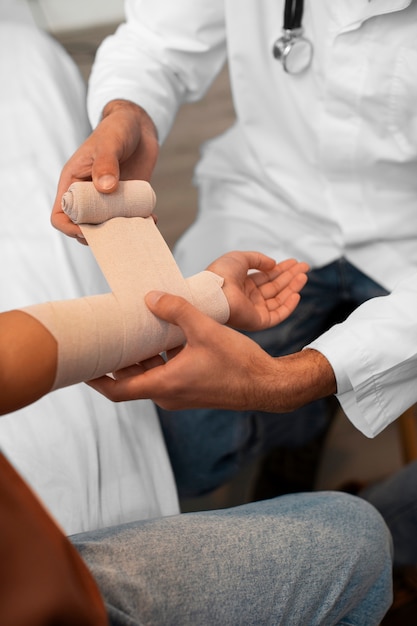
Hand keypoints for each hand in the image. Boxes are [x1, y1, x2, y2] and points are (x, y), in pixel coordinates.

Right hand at [51, 100, 158, 240]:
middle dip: (98, 235)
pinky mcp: (126, 200)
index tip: (87, 230)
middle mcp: (88, 195)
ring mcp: (108, 200)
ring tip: (138, 224)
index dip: (69, 228)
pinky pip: (129, 220)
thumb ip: (105, 164)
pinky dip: (140, 223)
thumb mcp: (110, 143)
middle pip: (84, 227)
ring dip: (121, 232)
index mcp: (73, 182)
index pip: (60, 215)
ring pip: (108, 227)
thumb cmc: (117, 128)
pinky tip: (152, 218)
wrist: (139, 126)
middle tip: (117, 230)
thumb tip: (105, 189)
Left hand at [87, 293, 335, 410]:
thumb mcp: (205, 330)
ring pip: (149, 375)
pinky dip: (158, 358)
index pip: (117, 389)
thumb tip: (150, 298)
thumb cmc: (238, 363)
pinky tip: (163, 335)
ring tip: (131, 331)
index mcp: (165, 385)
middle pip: (130, 380)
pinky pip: (165, 374)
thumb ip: (177, 310)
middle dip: (117, 360)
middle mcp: (168, 395)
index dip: (96, 379)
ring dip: (140, 357)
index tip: (81, 367)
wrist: (266, 384)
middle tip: (106, 337)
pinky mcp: (191, 389)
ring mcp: (179, 393)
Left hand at [207, 251, 308, 330]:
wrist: (214, 292)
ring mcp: (253, 310)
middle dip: (290, 276)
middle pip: (275, 287)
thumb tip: (273, 263)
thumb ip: (258, 259)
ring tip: (304, 276)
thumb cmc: (220, 275)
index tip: (294, 262)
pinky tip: (297, 294)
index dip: (281, 269)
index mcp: (242, 284)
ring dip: (292, 288)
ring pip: (278, 299)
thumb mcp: (240, 258)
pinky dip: (288, 306)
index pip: (266, 276)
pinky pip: (277, 315)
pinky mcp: (257, 321)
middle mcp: (248, 297)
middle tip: (305, 267)